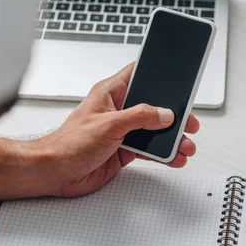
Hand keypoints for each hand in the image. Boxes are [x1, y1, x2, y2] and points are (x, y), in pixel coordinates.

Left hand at [30, 63, 199, 197]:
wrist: (55, 173)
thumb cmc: (68, 144)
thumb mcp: (109, 124)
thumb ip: (140, 117)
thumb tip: (164, 114)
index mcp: (111, 93)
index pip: (139, 74)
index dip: (158, 72)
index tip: (178, 74)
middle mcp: (118, 110)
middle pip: (153, 106)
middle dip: (174, 114)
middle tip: (189, 121)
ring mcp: (122, 131)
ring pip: (155, 130)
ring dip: (172, 138)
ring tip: (186, 145)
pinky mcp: (124, 150)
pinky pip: (150, 149)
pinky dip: (163, 154)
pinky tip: (174, 158)